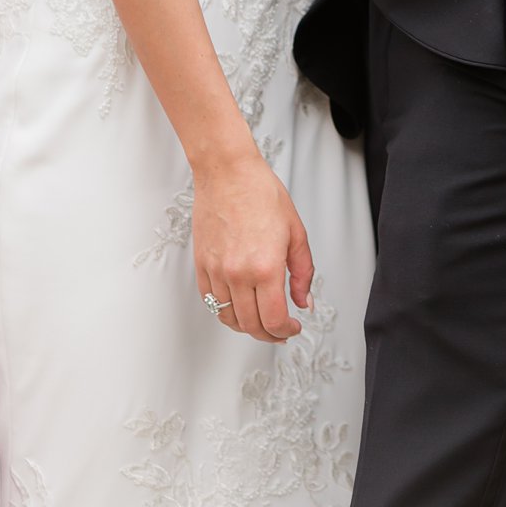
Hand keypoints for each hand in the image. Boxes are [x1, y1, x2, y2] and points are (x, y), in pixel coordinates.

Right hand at [192, 145, 314, 345]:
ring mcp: (217, 271)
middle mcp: (239, 274)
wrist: (228, 172)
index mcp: (266, 267)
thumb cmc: (261, 192)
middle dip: (269, 334)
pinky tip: (238, 305)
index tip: (292, 328)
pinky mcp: (202, 265)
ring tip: (260, 319)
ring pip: (229, 318)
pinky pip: (211, 301)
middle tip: (280, 329)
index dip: (285, 332)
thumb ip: (303, 272)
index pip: (274, 320)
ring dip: (247, 326)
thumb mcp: (296, 231)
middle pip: (251, 326)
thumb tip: (303, 301)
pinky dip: (225, 311)